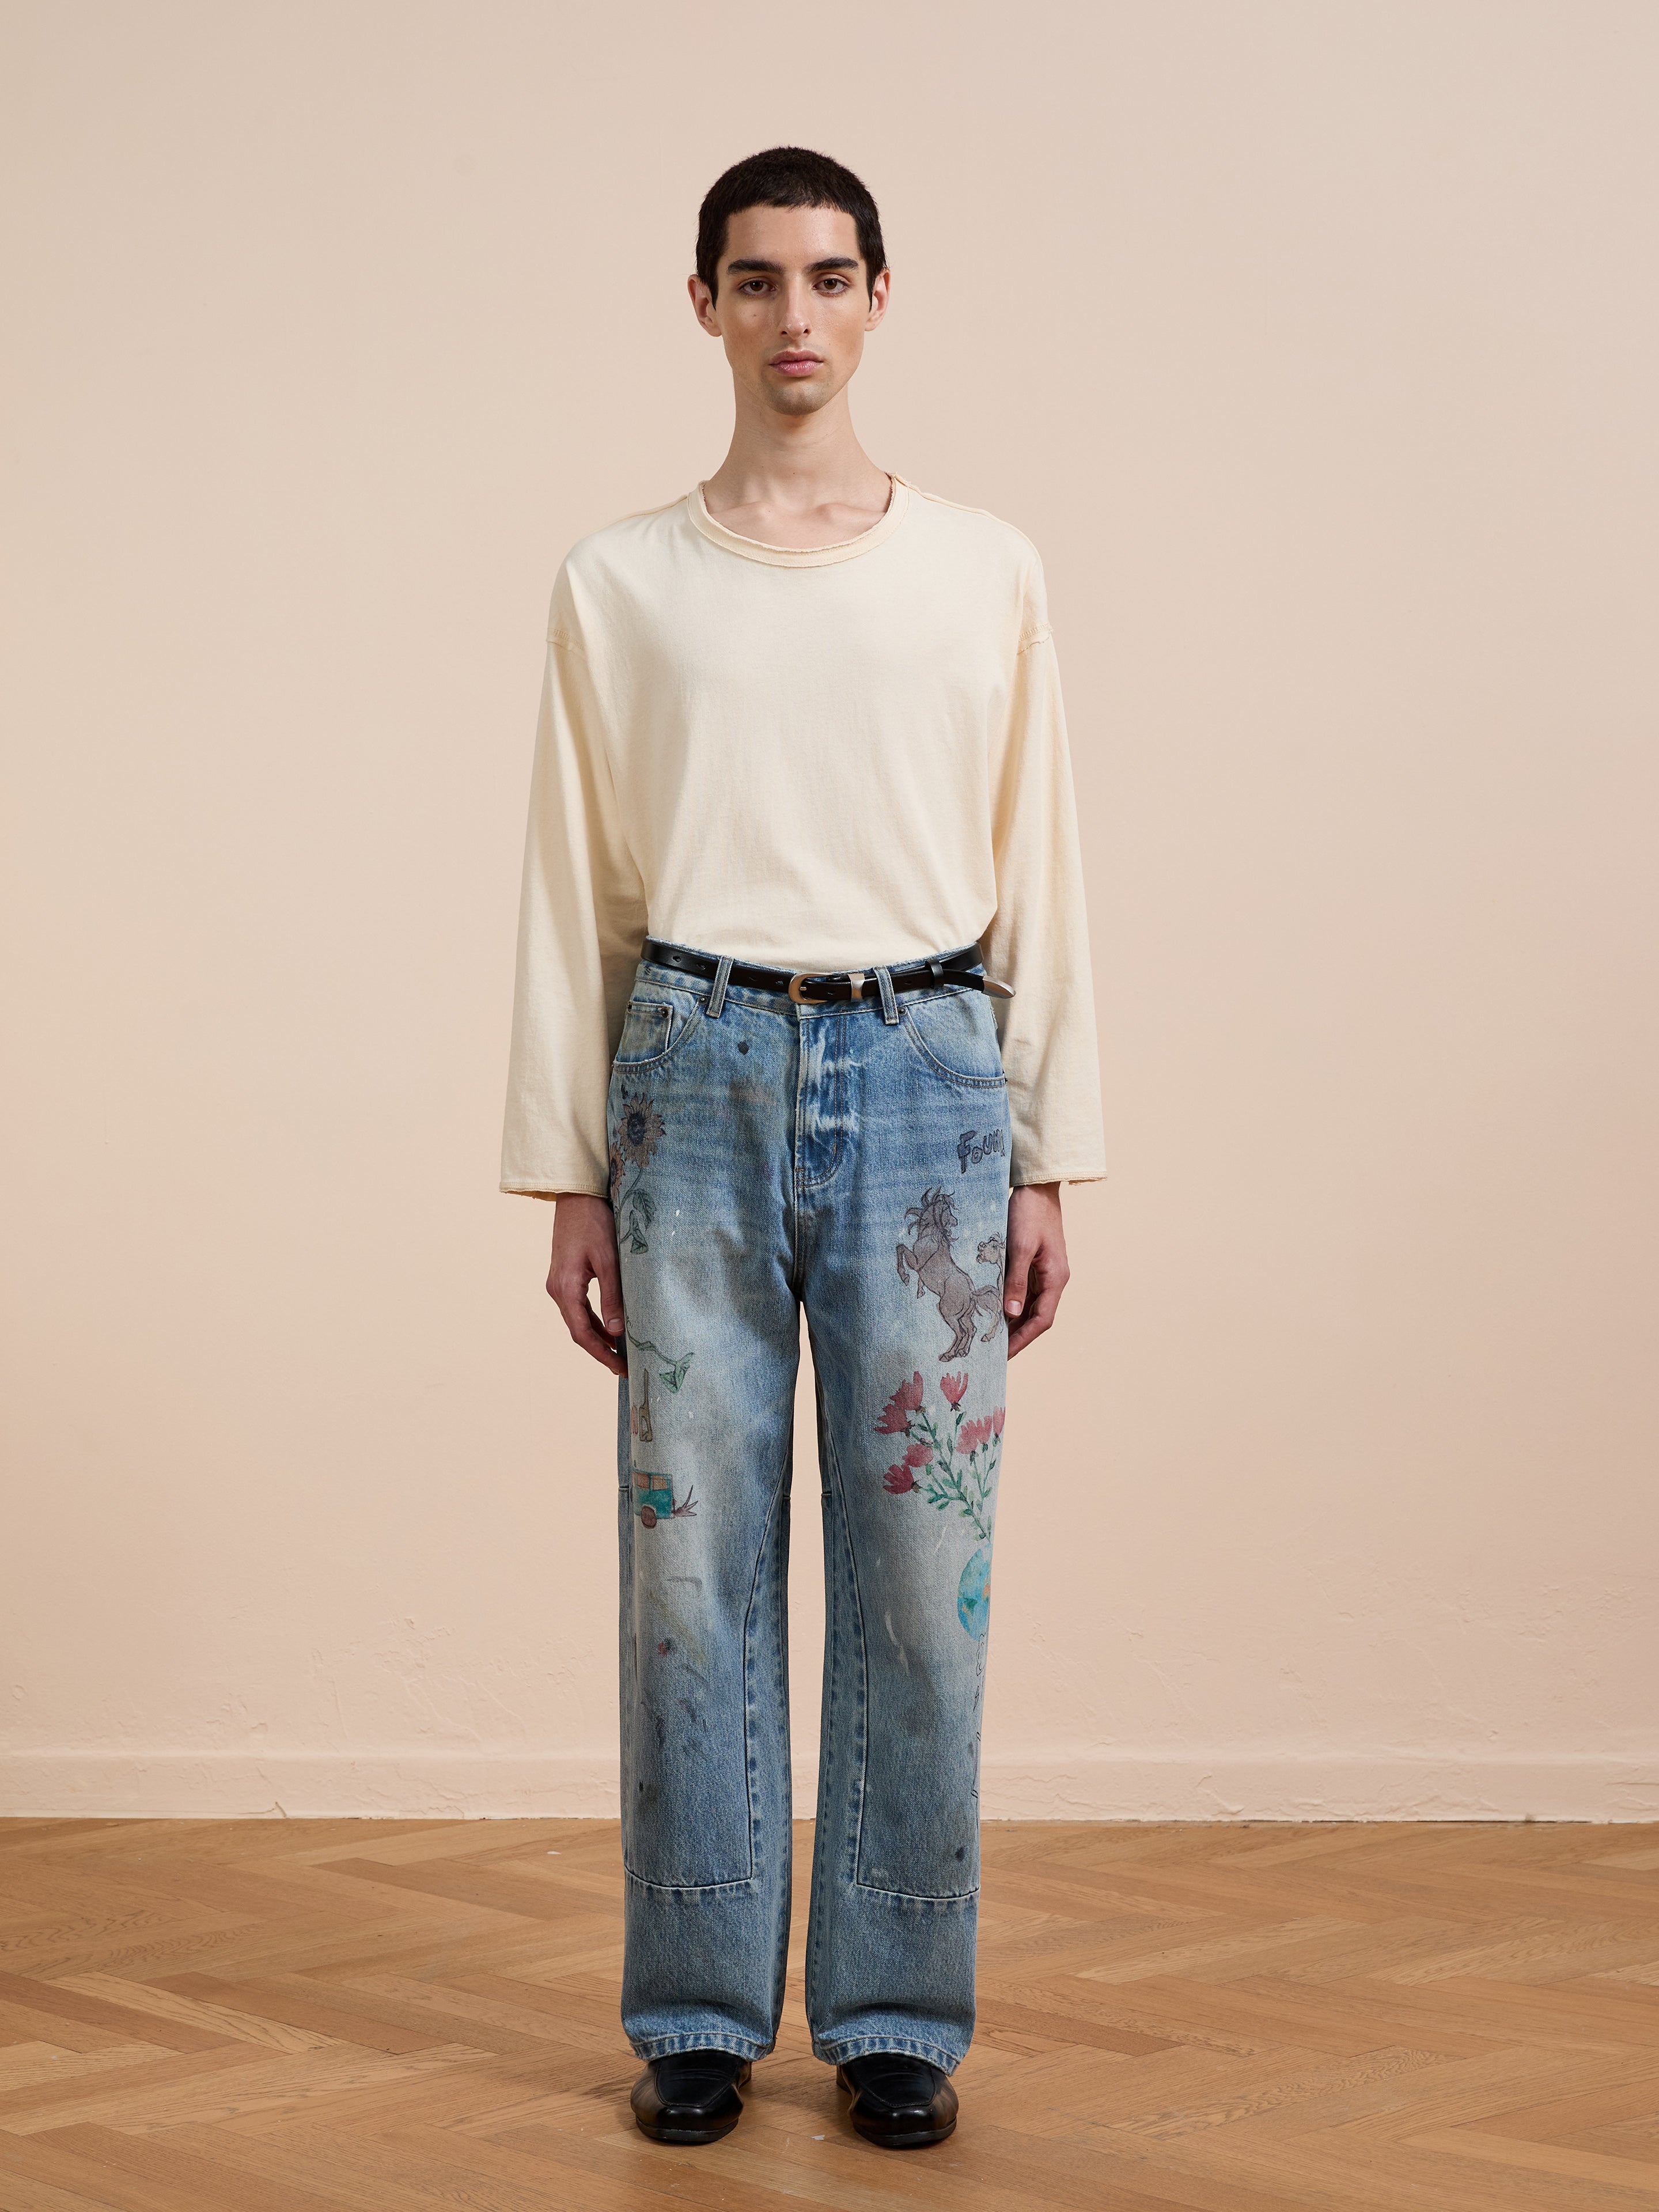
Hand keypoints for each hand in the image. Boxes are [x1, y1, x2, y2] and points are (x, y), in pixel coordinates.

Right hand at [546, 1195, 626, 1375]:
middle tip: (625, 1366)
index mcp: (565, 1288)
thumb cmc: (594, 1223)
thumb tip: (618, 1333)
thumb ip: (612, 1297)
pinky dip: (594, 1321)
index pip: (582, 1333)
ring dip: (598, 1337)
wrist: (576, 1197)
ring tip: (620, 1353)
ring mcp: (558, 1284)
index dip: (601, 1354)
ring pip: (578, 1321)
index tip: (620, 1367)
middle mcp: (557, 1290)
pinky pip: (578, 1308)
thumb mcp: (608, 1260)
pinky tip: (610, 1329)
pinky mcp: (564, 1278)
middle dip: (601, 1351)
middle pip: (578, 1331)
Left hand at [1002, 1181, 1069, 1357]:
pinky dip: (1010, 1305)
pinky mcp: (1034, 1264)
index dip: (1023, 1340)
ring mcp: (1044, 1272)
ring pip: (1029, 1306)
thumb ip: (1016, 1281)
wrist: (1037, 1186)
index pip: (1041, 1320)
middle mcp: (1053, 1279)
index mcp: (1055, 1278)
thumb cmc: (1029, 1212)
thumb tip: (1011, 1314)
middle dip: (1016, 1336)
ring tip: (989, 1338)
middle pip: (1036, 1317)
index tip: (1004, 1356)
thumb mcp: (1020, 1247)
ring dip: (1012, 1322)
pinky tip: (993, 1311)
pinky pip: (1023, 1292)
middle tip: (992, 1354)